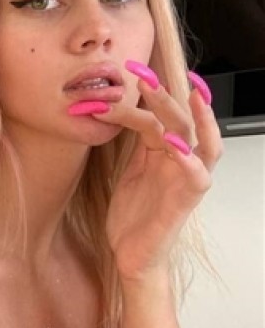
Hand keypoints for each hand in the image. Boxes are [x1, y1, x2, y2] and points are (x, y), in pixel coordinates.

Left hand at [91, 66, 222, 281]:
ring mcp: (187, 180)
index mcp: (166, 151)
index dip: (148, 94)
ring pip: (204, 143)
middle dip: (167, 96)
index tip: (126, 73)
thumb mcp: (132, 169)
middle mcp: (181, 161)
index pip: (160, 115)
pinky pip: (197, 177)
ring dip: (196, 119)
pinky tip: (175, 146)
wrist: (132, 255)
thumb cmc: (134, 214)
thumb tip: (123, 109)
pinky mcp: (186, 202)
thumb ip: (136, 142)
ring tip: (186, 95)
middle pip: (183, 121)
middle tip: (144, 75)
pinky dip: (188, 160)